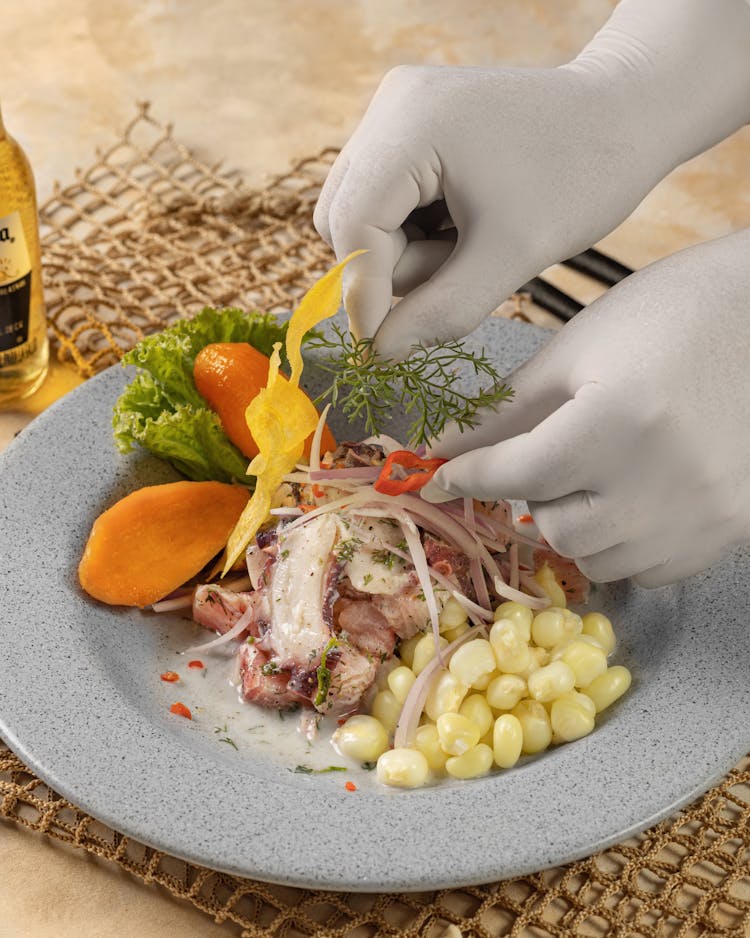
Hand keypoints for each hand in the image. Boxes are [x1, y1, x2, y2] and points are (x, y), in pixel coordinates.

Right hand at [314, 0, 749, 358]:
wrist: (624, 118)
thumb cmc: (582, 177)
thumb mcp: (513, 256)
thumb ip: (442, 310)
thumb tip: (381, 352)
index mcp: (412, 124)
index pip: (353, 223)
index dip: (363, 292)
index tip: (383, 347)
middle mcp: (392, 106)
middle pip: (346, 217)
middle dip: (392, 267)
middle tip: (457, 274)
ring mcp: (398, 109)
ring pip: (362, 212)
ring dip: (406, 251)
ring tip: (468, 246)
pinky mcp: (411, 123)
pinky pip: (385, 197)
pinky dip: (415, 230)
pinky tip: (462, 227)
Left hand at [426, 230, 749, 586]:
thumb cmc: (666, 316)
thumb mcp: (576, 350)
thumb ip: (503, 411)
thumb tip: (439, 451)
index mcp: (618, 419)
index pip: (516, 473)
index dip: (470, 475)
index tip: (445, 475)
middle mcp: (663, 480)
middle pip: (555, 529)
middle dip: (533, 494)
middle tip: (549, 455)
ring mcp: (704, 515)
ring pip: (598, 557)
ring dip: (577, 522)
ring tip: (597, 472)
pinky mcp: (731, 530)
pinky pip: (646, 569)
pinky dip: (623, 541)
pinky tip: (634, 494)